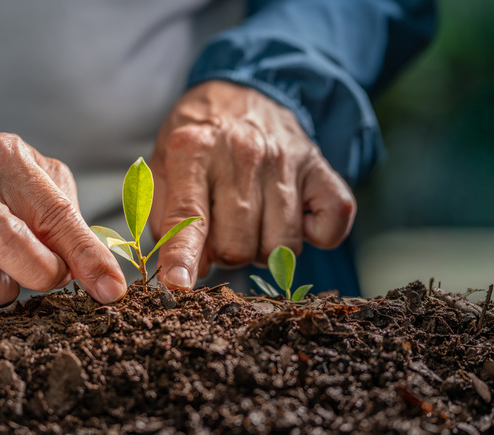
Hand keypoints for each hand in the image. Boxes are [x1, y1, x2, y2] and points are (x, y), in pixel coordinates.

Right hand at [0, 125, 125, 317]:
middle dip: (39, 275)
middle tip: (43, 272)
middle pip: (5, 244)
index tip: (109, 290)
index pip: (55, 215)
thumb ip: (73, 224)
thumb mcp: (45, 179)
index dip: (86, 258)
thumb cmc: (2, 181)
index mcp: (9, 161)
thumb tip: (104, 281)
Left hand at [150, 81, 355, 289]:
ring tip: (252, 221)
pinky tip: (293, 218)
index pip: (189, 216)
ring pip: (280, 246)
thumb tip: (189, 271)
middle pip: (236, 245)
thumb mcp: (162, 166)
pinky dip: (315, 236)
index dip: (182, 256)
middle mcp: (242, 154)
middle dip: (225, 252)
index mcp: (193, 149)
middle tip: (222, 228)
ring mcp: (286, 160)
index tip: (178, 284)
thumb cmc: (198, 140)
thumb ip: (165, 219)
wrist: (242, 90)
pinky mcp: (320, 167)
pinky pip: (330, 227)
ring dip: (263, 248)